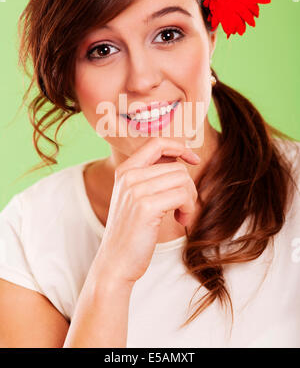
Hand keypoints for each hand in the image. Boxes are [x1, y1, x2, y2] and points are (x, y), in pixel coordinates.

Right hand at [96, 137, 200, 284]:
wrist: (115, 262)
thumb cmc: (132, 232)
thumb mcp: (135, 198)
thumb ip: (151, 177)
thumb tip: (180, 161)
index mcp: (125, 171)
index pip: (156, 143)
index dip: (179, 147)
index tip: (193, 159)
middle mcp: (129, 176)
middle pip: (176, 167)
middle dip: (188, 187)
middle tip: (183, 207)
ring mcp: (136, 190)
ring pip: (182, 179)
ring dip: (190, 199)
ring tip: (181, 214)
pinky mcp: (146, 206)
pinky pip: (182, 195)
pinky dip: (189, 208)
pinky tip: (180, 220)